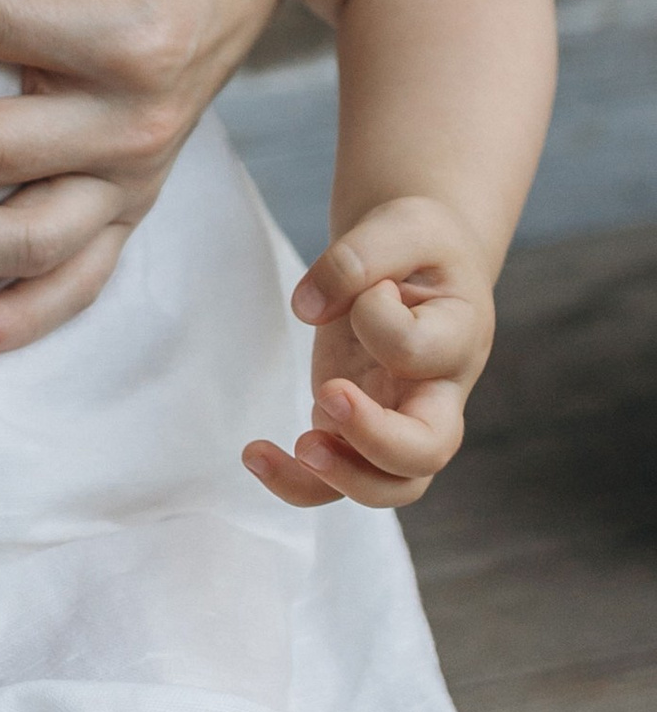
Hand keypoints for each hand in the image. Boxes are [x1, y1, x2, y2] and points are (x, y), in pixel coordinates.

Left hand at [242, 198, 494, 509]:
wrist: (418, 263)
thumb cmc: (417, 245)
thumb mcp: (400, 224)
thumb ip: (357, 257)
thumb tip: (307, 308)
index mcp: (458, 339)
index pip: (416, 349)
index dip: (377, 317)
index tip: (371, 285)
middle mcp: (437, 394)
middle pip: (428, 452)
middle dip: (376, 439)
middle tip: (329, 396)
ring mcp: (398, 420)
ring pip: (388, 487)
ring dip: (334, 478)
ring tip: (279, 448)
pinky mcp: (356, 428)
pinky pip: (336, 481)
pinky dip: (296, 480)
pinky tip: (254, 453)